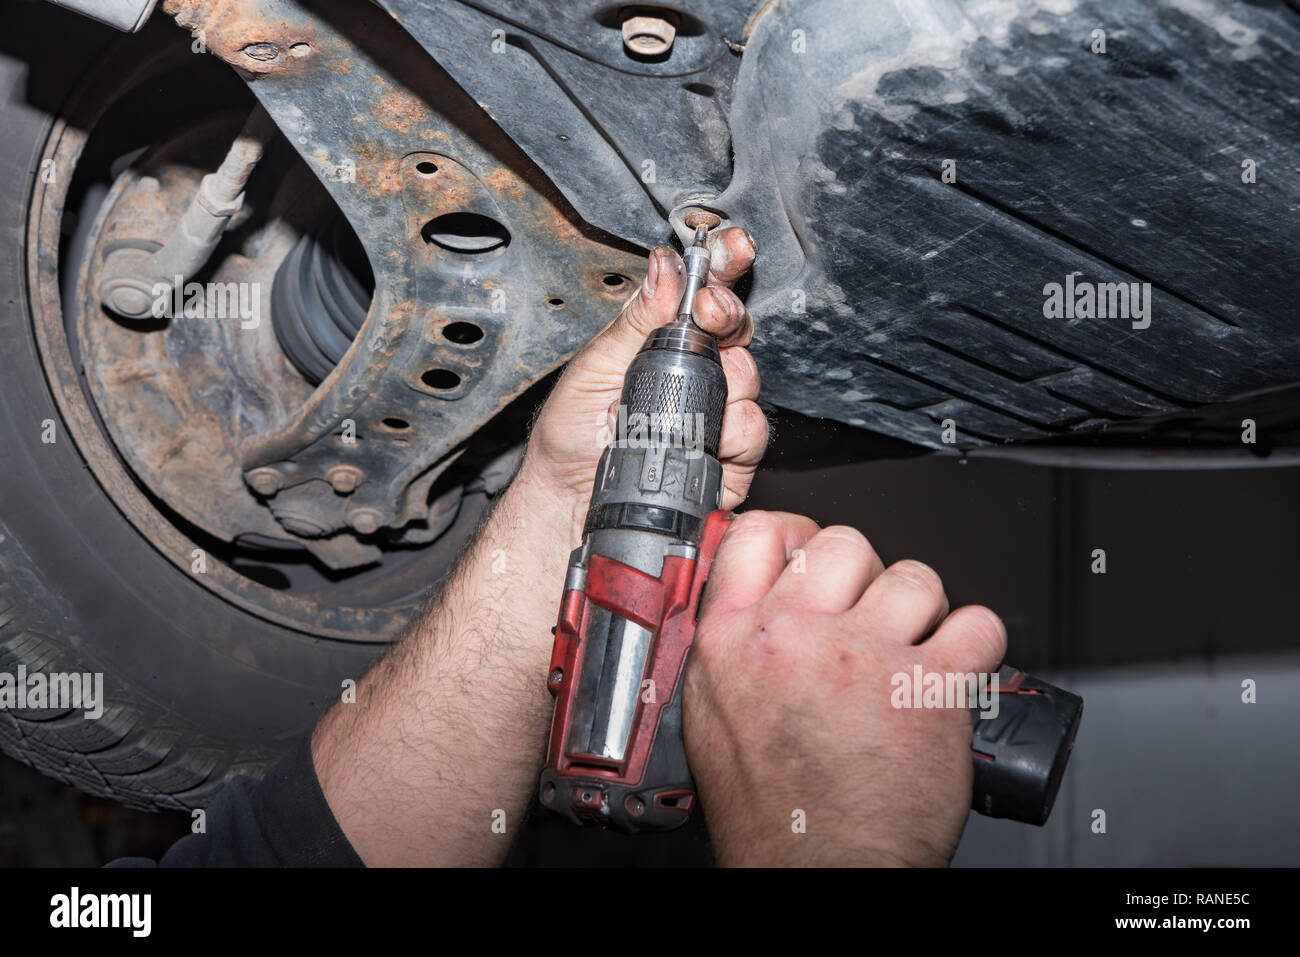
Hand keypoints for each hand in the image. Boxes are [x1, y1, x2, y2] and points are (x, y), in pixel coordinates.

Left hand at [519, 228, 766, 540]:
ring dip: (734, 381)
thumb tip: (664, 268)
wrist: (568, 506)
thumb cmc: (569, 440)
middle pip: (737, 333)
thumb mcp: (592, 369)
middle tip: (712, 314)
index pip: (702, 294)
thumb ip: (634, 321)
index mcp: (658, 343)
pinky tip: (713, 438)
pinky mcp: (724, 460)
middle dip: (730, 318)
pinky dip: (737, 435)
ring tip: (699, 394)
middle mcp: (692, 375)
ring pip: (750, 384)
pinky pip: (752, 438)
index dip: (722, 266)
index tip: (730, 249)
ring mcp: (711, 416)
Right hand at [684, 511, 1006, 865]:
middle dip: (865, 575)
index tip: (811, 549)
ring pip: (914, 578)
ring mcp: (863, 655)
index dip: (795, 533)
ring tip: (912, 651)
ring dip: (922, 611)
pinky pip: (976, 625)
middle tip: (868, 616)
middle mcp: (794, 636)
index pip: (758, 533)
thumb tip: (757, 602)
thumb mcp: (711, 715)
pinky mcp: (928, 686)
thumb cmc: (770, 813)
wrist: (816, 870)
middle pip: (843, 543)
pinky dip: (976, 645)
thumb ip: (733, 646)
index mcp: (732, 639)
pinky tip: (954, 670)